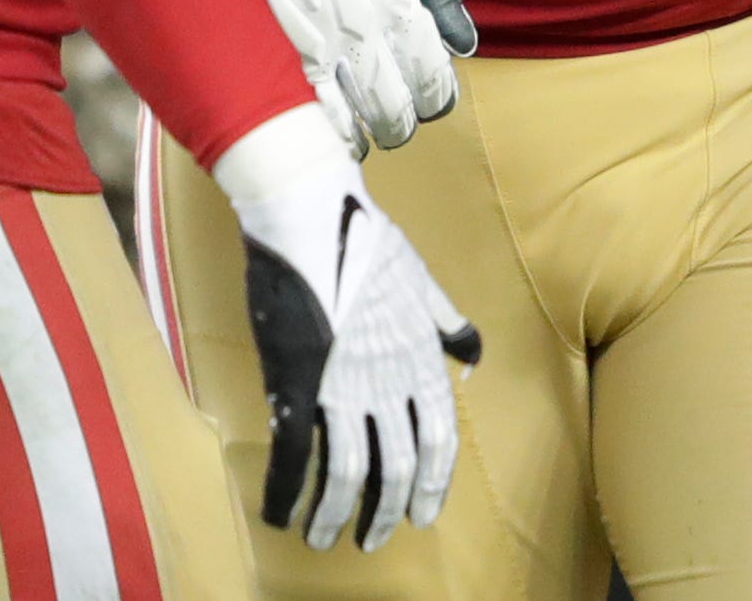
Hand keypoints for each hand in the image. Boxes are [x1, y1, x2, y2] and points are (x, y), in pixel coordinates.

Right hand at [188, 0, 476, 156]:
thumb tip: (465, 39)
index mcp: (396, 2)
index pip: (430, 78)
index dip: (432, 97)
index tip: (426, 101)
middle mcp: (362, 33)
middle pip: (394, 109)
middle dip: (398, 120)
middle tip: (392, 120)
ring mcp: (316, 50)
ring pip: (354, 122)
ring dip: (362, 132)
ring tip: (359, 130)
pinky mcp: (273, 57)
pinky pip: (307, 117)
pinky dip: (322, 131)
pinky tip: (324, 127)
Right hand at [216, 108, 484, 548]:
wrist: (310, 211)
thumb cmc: (364, 238)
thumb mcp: (421, 277)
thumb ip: (446, 321)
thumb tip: (474, 353)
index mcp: (421, 355)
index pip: (440, 437)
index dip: (433, 482)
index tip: (424, 515)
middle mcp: (390, 377)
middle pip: (397, 464)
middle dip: (385, 511)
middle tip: (370, 540)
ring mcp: (344, 381)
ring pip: (349, 470)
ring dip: (335, 513)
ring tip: (323, 538)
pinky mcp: (296, 380)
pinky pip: (294, 453)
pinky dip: (286, 492)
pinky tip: (277, 514)